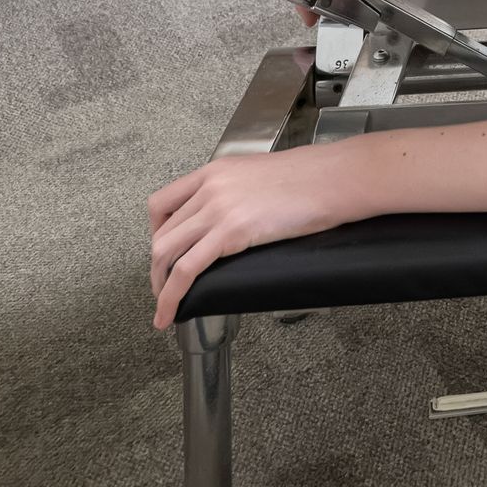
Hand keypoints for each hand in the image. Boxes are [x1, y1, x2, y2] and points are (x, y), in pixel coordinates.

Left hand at [149, 147, 366, 329]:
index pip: (162, 203)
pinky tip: (169, 314)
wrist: (331, 178)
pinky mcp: (230, 232)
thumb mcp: (257, 175)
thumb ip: (233, 192)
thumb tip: (228, 217)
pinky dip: (170, 297)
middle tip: (164, 287)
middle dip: (156, 267)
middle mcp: (209, 188)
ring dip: (159, 285)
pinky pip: (185, 270)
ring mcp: (217, 209)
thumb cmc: (308, 178)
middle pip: (161, 234)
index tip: (162, 254)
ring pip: (165, 253)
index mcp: (214, 172)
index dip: (155, 234)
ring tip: (165, 306)